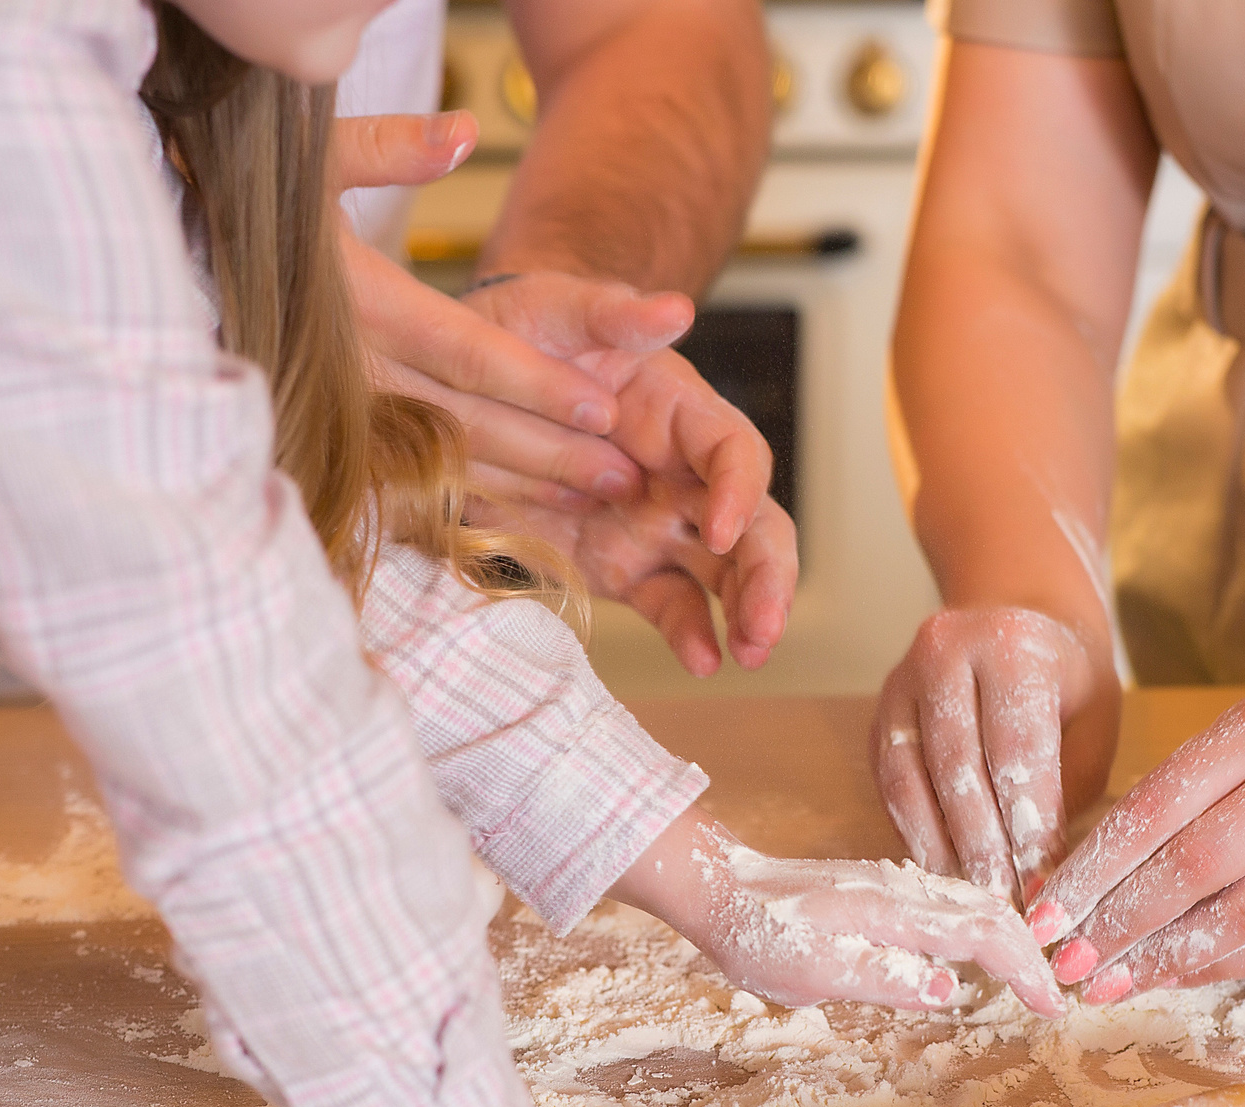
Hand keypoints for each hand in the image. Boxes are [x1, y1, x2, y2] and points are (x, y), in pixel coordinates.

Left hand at [329, 114, 791, 673]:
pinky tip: (706, 662)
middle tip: (765, 623)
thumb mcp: (562, 307)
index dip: (737, 491)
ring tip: (748, 654)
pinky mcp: (626, 568)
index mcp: (681, 413)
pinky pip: (672, 607)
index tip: (718, 528)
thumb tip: (674, 306)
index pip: (733, 452)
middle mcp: (684, 476)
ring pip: (725, 576)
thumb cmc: (531, 331)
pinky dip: (692, 635)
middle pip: (753, 526)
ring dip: (746, 615)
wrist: (476, 378)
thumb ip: (616, 312)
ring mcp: (659, 527)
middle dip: (767, 575)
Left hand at [608, 809, 1065, 1015]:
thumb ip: (881, 979)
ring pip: (975, 901)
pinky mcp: (887, 887)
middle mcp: (903, 889)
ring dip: (1014, 935)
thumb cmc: (758, 937)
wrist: (720, 889)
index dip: (1023, 968)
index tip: (1052, 1003)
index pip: (980, 933)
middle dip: (1032, 951)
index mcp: (891, 910)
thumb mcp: (813, 974)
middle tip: (1057, 994)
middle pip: (991, 910)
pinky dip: (986, 923)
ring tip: (1036, 974)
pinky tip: (987, 947)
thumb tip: (948, 990)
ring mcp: (897, 883)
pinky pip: (953, 900)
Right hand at [874, 607, 1115, 902]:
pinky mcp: (879, 714)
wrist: (1017, 624)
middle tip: (1004, 903)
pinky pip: (889, 782)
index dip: (1027, 823)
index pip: (1016, 747)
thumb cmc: (1069, 684)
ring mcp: (902, 681)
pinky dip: (915, 832)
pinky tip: (942, 870)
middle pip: (957, 766)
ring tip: (970, 897)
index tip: (1043, 881)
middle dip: (982, 845)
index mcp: (1011, 645)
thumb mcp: (1093, 723)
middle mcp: (945, 651)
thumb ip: (1068, 787)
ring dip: (940, 847)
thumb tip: (1042, 871)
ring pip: (910, 778)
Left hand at [1027, 689, 1244, 1001]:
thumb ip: (1185, 797)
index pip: (1158, 804)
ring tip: (1109, 982)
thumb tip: (1088, 880)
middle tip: (1066, 960)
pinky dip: (1222, 964)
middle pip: (1195, 863)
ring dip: (1166, 956)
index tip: (1044, 910)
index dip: (1094, 867)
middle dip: (1119, 920)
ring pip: (1243, 912)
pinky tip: (1175, 977)